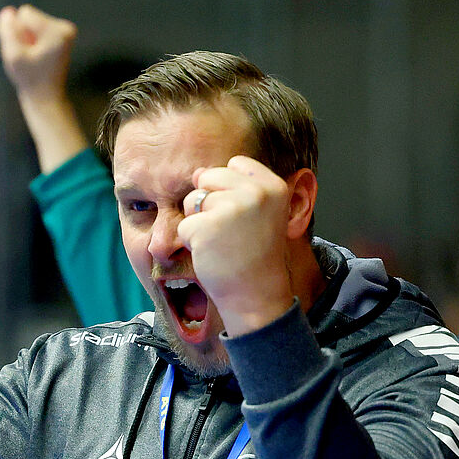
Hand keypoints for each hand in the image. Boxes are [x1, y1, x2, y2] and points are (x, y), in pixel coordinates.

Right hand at [0, 4, 77, 103]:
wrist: (46, 97)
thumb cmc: (29, 78)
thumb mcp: (12, 55)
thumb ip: (7, 30)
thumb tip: (9, 11)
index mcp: (58, 31)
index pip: (25, 13)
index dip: (18, 32)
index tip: (27, 52)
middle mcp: (65, 27)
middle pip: (29, 16)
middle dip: (23, 34)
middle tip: (30, 57)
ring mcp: (65, 31)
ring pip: (31, 22)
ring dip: (26, 39)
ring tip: (33, 58)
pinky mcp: (62, 35)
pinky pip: (36, 28)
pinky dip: (32, 41)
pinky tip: (37, 56)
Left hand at [175, 157, 305, 335]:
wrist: (256, 295)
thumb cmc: (255, 255)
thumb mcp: (256, 214)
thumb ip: (233, 188)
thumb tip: (197, 172)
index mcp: (274, 186)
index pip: (236, 163)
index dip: (229, 188)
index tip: (242, 216)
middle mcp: (256, 193)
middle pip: (209, 177)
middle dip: (209, 203)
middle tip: (228, 232)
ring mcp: (231, 208)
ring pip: (193, 200)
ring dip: (198, 222)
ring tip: (221, 243)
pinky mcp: (207, 227)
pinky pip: (184, 225)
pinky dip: (191, 242)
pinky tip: (212, 254)